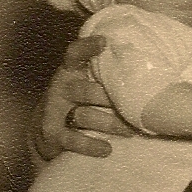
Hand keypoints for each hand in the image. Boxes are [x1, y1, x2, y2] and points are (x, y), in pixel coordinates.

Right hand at [33, 35, 133, 159]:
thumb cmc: (77, 103)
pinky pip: (73, 139)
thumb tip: (147, 72)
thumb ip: (106, 76)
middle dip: (108, 98)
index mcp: (71, 72)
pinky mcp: (52, 134)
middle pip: (85, 90)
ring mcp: (55, 111)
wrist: (43, 132)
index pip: (74, 54)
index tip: (104, 42)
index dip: (86, 47)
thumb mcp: (86, 84)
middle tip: (133, 106)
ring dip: (110, 123)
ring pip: (84, 115)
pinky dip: (90, 145)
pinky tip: (107, 149)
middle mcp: (62, 88)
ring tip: (130, 131)